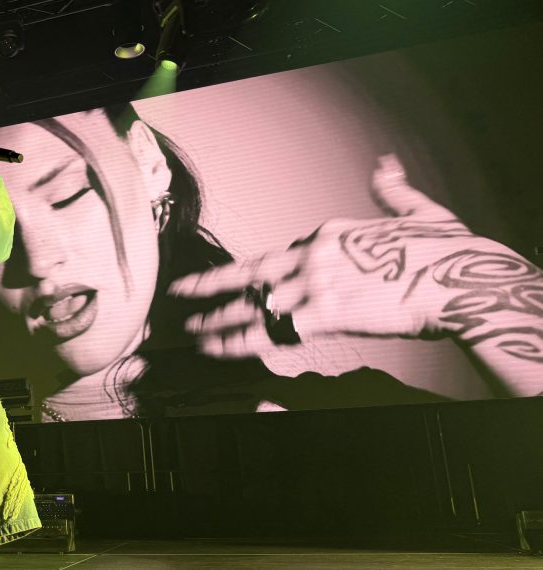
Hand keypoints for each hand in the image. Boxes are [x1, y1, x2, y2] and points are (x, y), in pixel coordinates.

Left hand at [169, 153, 542, 357]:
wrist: (459, 281)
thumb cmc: (444, 254)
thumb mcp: (417, 212)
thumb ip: (392, 191)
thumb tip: (384, 164)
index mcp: (330, 233)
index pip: (279, 254)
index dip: (252, 270)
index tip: (234, 278)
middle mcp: (313, 255)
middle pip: (251, 272)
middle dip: (213, 284)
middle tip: (182, 293)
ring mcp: (312, 284)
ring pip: (251, 305)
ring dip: (217, 319)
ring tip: (190, 329)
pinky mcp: (320, 315)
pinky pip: (267, 331)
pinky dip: (235, 341)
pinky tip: (214, 348)